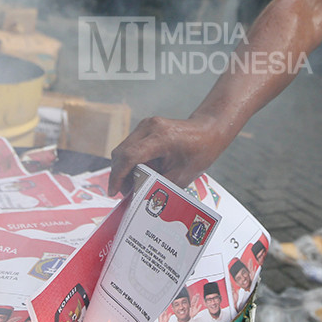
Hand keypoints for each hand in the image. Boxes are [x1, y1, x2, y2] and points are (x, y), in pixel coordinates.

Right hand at [108, 114, 228, 195]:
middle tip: (127, 193)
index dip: (118, 176)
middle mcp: (150, 127)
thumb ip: (158, 185)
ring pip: (123, 149)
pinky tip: (142, 172)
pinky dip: (131, 161)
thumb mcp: (181, 176)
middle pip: (122, 153)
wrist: (208, 130)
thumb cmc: (199, 152)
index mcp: (161, 138)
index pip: (130, 156)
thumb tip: (139, 196)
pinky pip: (130, 146)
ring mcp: (146, 124)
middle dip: (119, 175)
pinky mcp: (145, 127)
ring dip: (125, 168)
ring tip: (136, 184)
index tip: (114, 192)